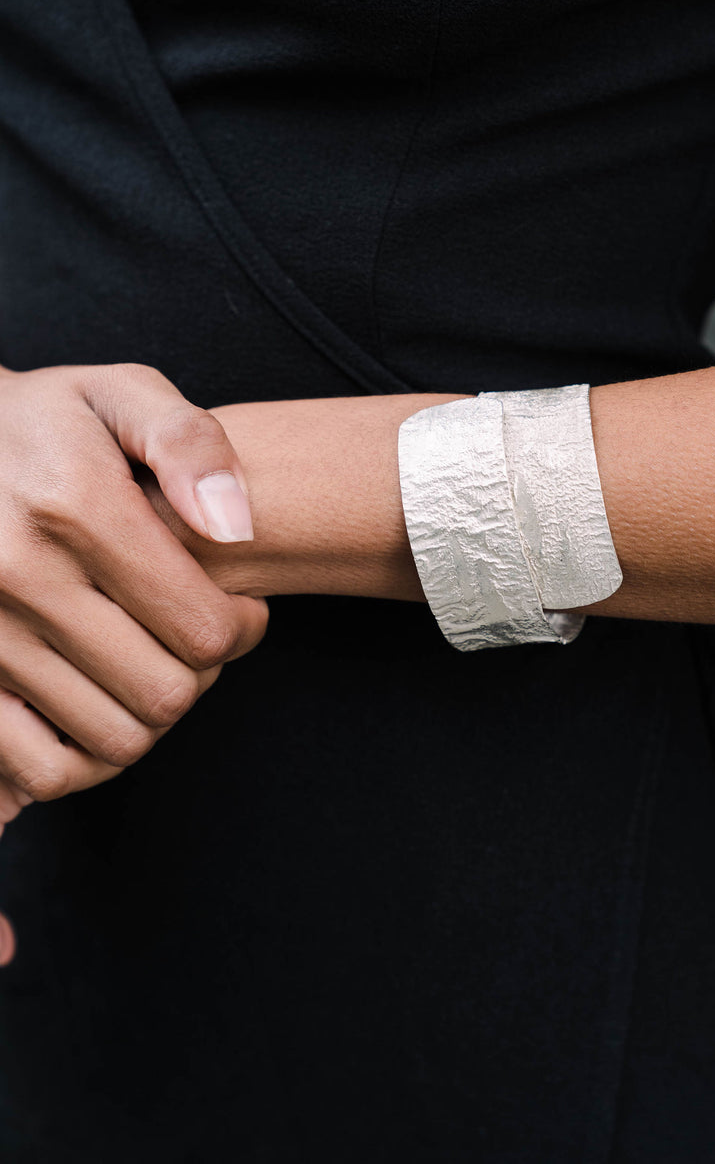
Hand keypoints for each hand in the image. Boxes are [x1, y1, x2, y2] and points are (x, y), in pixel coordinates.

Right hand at [0, 362, 269, 960]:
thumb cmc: (42, 423)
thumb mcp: (118, 395)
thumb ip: (189, 443)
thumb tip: (233, 525)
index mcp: (76, 505)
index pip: (204, 627)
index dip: (241, 628)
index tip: (236, 606)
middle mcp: (20, 575)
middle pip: (166, 693)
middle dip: (200, 673)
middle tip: (193, 637)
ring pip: (115, 739)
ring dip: (149, 715)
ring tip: (148, 663)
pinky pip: (42, 770)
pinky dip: (83, 760)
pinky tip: (96, 706)